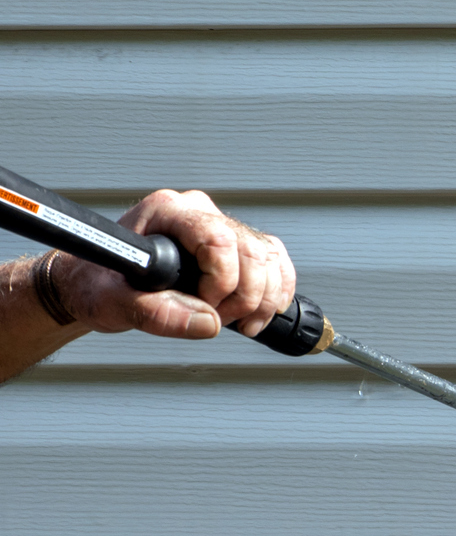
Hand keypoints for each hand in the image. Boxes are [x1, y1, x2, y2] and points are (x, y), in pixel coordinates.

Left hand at [48, 189, 296, 339]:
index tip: (204, 306)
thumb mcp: (113, 302)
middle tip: (220, 321)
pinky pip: (275, 262)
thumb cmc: (98, 285)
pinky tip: (259, 314)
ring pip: (269, 258)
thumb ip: (155, 313)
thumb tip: (208, 323)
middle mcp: (198, 213)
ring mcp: (220, 227)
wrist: (98, 287)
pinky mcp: (237, 246)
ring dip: (263, 299)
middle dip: (245, 296)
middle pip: (252, 251)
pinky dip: (276, 292)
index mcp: (168, 212)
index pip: (219, 239)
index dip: (222, 281)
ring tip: (238, 323)